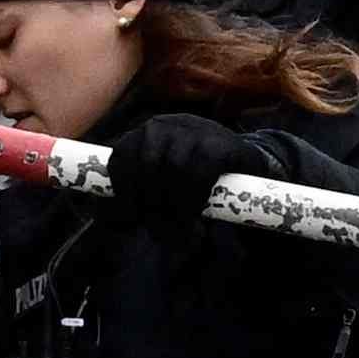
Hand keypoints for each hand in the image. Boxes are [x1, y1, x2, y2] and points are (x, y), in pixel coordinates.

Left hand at [111, 109, 259, 229]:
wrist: (247, 168)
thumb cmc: (197, 179)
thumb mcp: (163, 183)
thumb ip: (140, 196)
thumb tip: (111, 219)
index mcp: (146, 133)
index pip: (122, 156)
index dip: (123, 191)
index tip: (132, 218)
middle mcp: (166, 125)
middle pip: (146, 165)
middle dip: (150, 205)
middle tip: (159, 232)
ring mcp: (194, 130)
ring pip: (172, 169)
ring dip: (173, 207)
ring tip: (180, 231)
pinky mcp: (219, 144)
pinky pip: (199, 173)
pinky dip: (193, 199)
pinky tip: (195, 216)